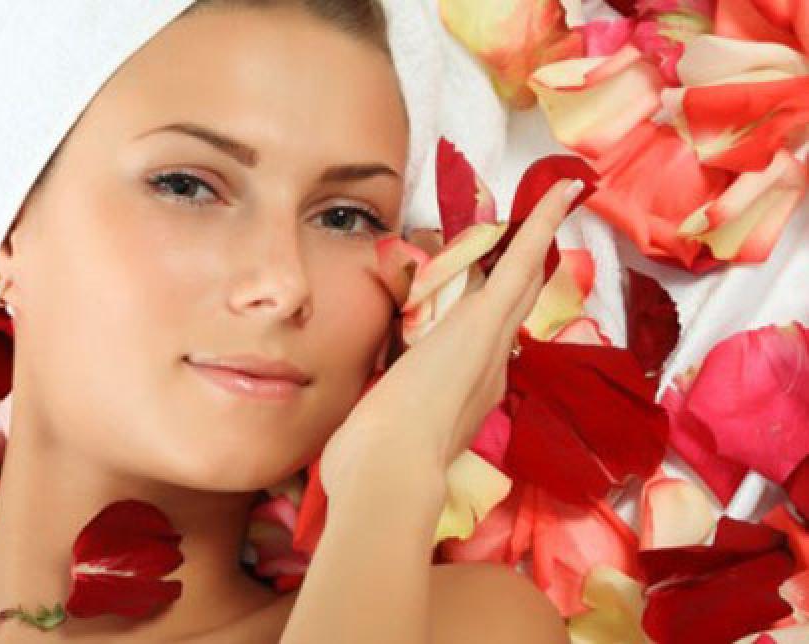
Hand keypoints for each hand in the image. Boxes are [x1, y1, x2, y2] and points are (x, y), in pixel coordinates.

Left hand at [318, 178, 584, 500]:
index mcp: (470, 392)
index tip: (504, 291)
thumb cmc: (379, 463)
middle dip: (530, 266)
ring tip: (557, 199)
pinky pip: (520, 265)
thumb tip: (382, 411)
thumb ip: (391, 417)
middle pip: (515, 303)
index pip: (489, 340)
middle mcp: (491, 366)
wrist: (390, 471)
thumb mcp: (389, 435)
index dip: (499, 310)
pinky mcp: (484, 322)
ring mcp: (490, 342)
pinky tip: (561, 193)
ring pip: (522, 279)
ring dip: (538, 239)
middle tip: (545, 226)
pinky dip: (540, 227)